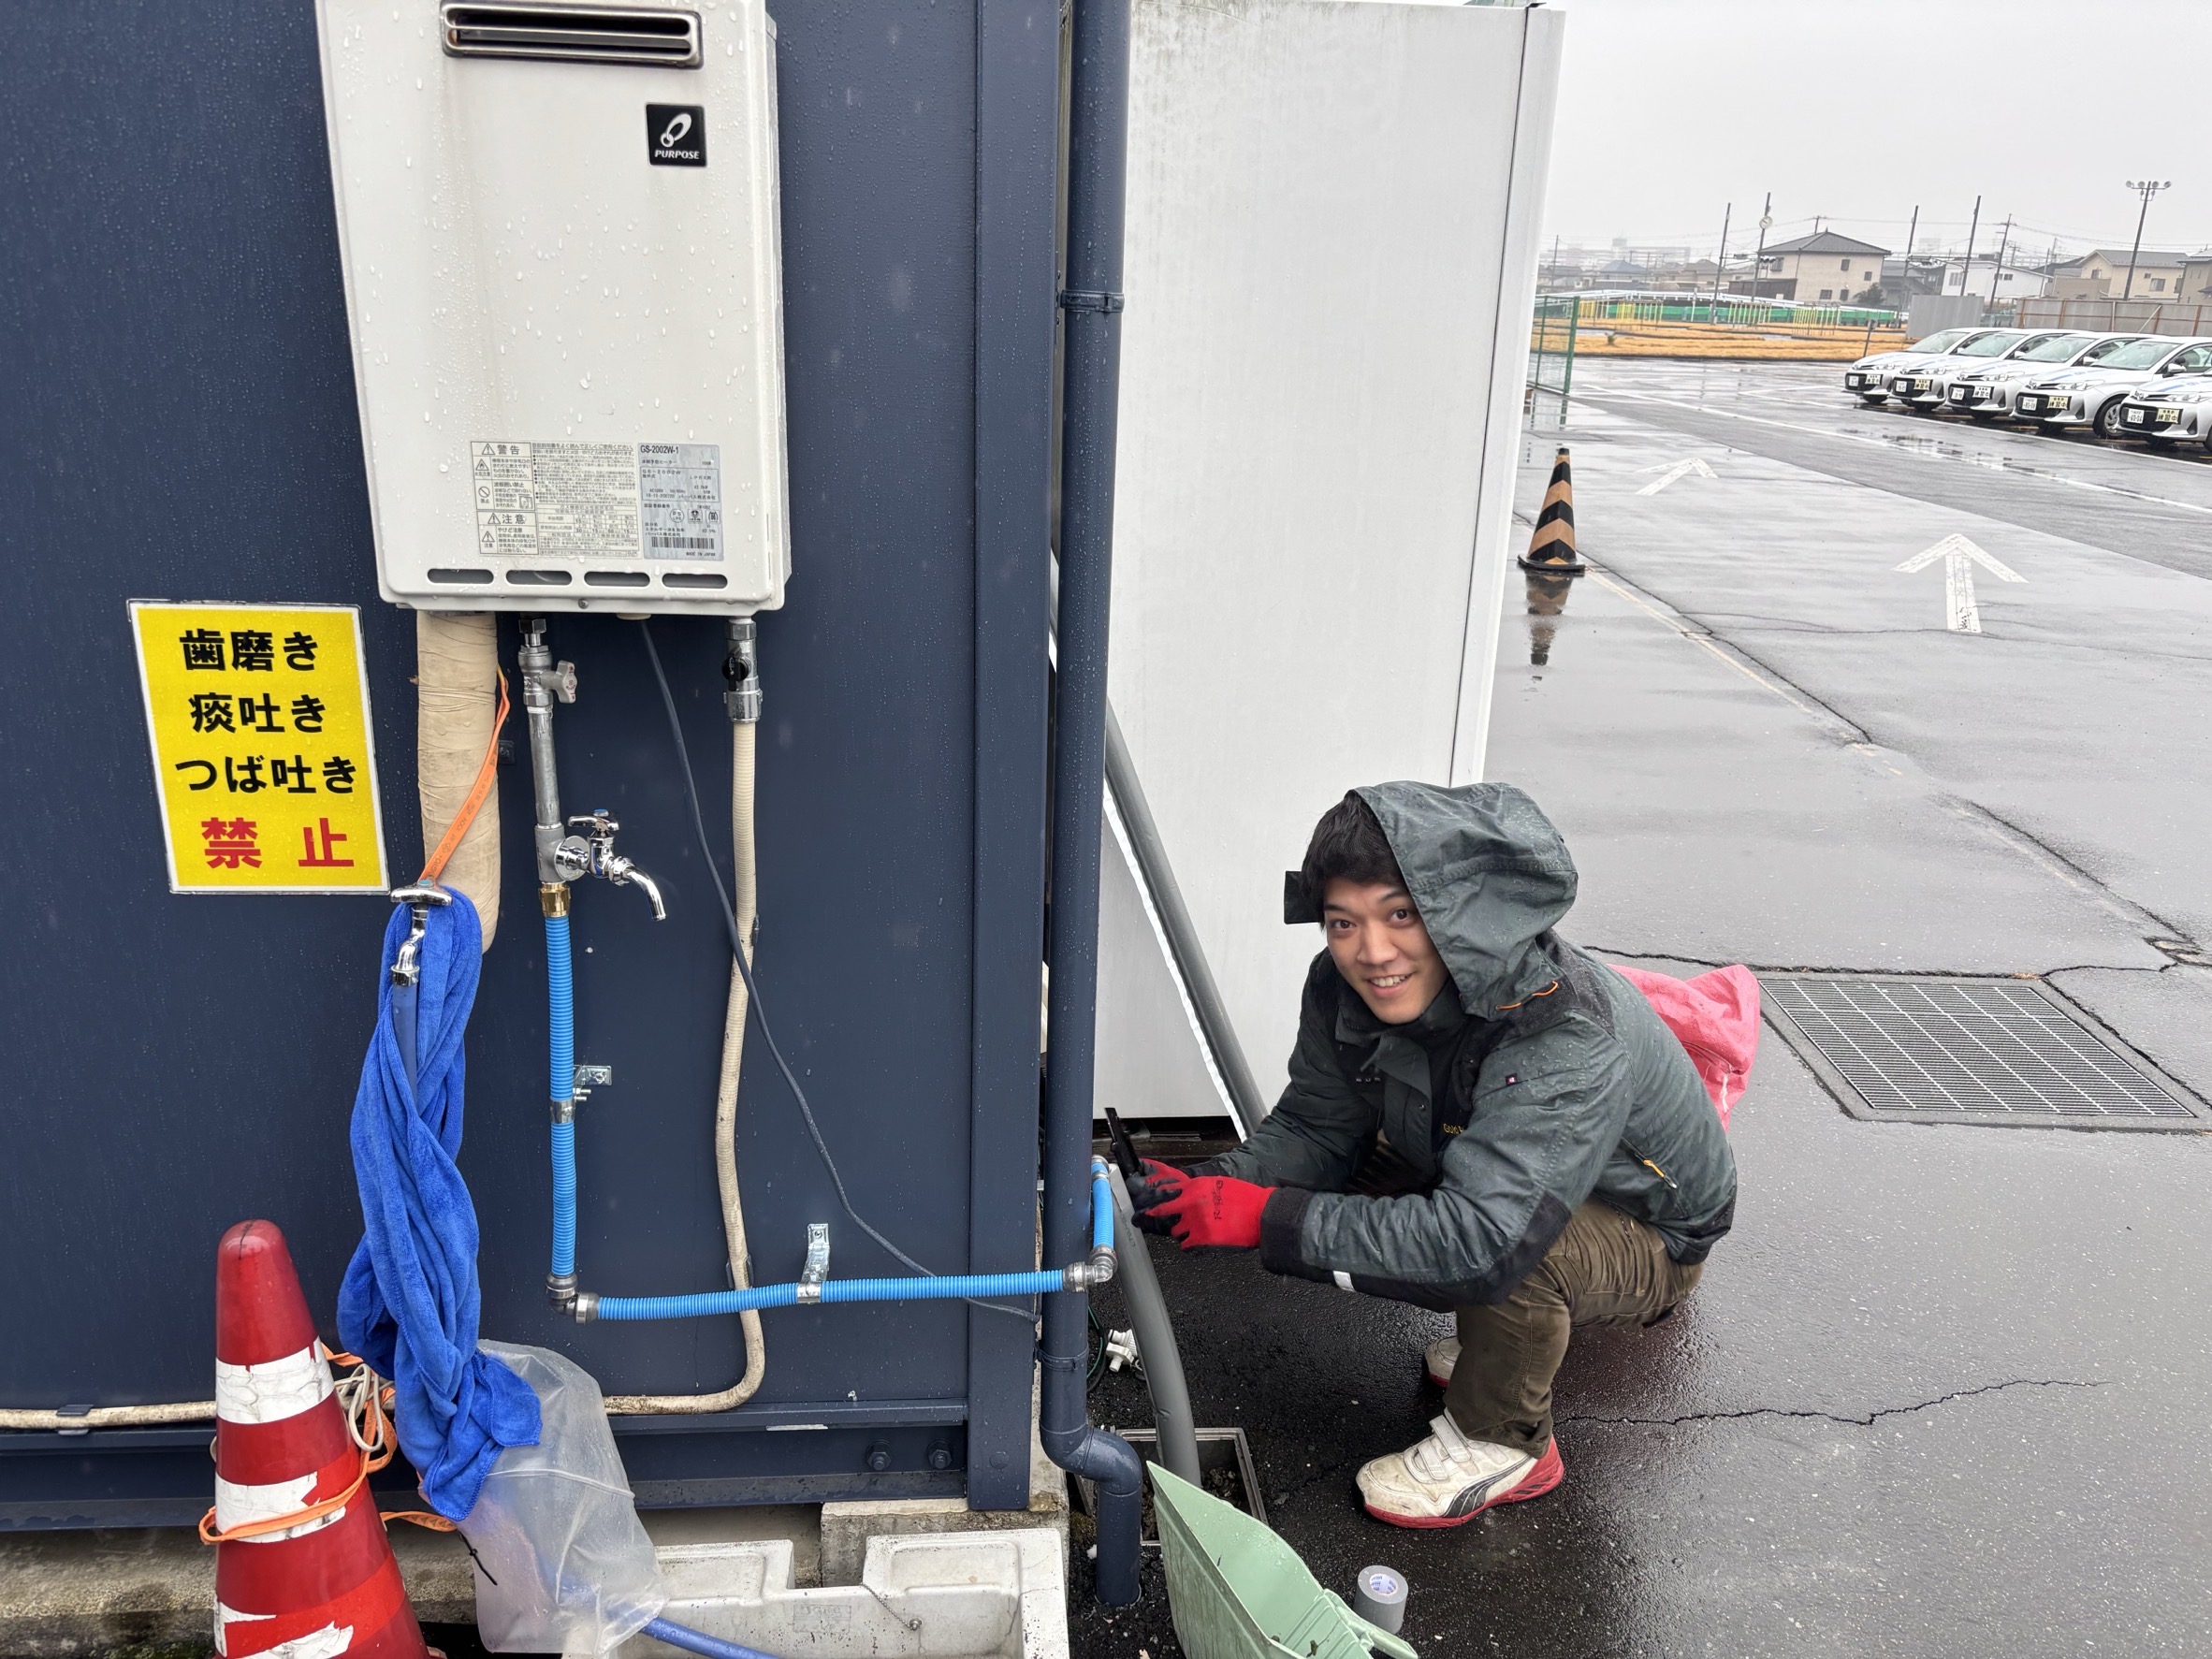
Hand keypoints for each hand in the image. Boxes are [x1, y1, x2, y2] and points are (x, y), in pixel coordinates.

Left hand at [1132, 1164, 1273, 1251]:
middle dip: (1151, 1215)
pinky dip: (1189, 1244)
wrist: (1260, 1215)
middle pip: (1160, 1210)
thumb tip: (1182, 1193)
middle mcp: (1191, 1203)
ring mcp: (1194, 1222)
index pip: (1163, 1189)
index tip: (1138, 1195)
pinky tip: (1197, 1241)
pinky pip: (1184, 1245)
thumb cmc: (1245, 1199)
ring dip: (1179, 1230)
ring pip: (1173, 1230)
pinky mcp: (1201, 1239)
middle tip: (1143, 1218)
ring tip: (1190, 1230)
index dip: (1149, 1193)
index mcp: (1195, 1187)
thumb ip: (1196, 1189)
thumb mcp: (1218, 1184)